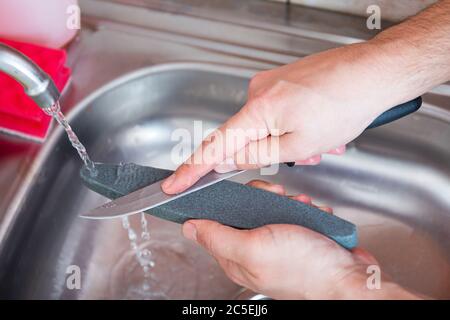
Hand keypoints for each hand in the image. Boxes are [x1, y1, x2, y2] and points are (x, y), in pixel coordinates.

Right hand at [162, 42, 407, 193]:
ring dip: (291, 140)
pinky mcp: (283, 80)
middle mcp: (258, 91)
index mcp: (257, 109)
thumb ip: (258, 155)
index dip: (192, 169)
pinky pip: (279, 112)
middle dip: (273, 153)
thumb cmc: (345, 103)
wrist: (373, 71)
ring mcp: (271, 83)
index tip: (174, 184)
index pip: (215, 147)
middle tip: (307, 154)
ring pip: (268, 126)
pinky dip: (297, 126)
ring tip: (323, 141)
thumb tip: (231, 159)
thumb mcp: (300, 144)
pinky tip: (321, 127)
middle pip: (246, 136)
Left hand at [181, 180, 419, 298]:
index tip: (242, 194)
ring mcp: (276, 244)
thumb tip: (189, 227)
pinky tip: (311, 214)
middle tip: (277, 199)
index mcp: (236, 257)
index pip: (214, 222)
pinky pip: (292, 213)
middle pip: (244, 210)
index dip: (225, 203)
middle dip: (262, 199)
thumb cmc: (304, 268)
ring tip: (300, 208)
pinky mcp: (296, 238)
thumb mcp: (253, 248)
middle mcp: (254, 251)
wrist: (349, 277)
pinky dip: (303, 210)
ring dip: (287, 203)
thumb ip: (218, 237)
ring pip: (270, 208)